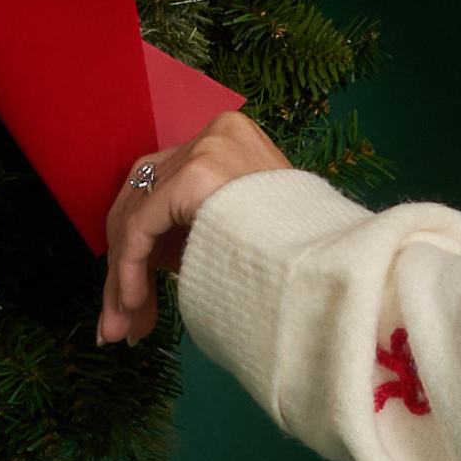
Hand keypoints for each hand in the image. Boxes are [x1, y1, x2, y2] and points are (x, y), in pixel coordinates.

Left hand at [99, 109, 292, 345]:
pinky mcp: (196, 175)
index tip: (135, 301)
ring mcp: (207, 149)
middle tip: (121, 323)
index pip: (163, 187)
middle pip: (143, 197)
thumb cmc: (301, 259)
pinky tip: (133, 305)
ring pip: (136, 213)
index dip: (141, 247)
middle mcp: (217, 134)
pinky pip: (141, 225)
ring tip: (123, 326)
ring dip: (123, 277)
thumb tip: (145, 269)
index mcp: (233, 142)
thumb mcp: (242, 233)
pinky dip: (129, 269)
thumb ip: (196, 234)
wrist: (338, 266)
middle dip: (127, 266)